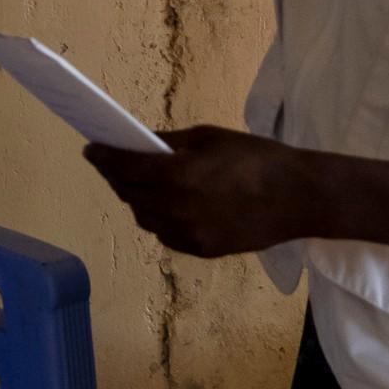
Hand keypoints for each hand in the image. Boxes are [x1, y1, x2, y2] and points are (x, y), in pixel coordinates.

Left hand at [85, 125, 315, 258]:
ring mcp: (189, 235)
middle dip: (117, 176)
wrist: (298, 198)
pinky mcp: (202, 250)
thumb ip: (169, 143)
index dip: (104, 157)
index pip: (126, 167)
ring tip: (136, 181)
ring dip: (135, 198)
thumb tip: (139, 142)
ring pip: (144, 217)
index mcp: (178, 176)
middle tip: (111, 160)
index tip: (90, 148)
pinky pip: (165, 233)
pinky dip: (157, 217)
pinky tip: (163, 202)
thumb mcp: (208, 137)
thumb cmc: (255, 157)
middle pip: (130, 194)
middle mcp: (177, 210)